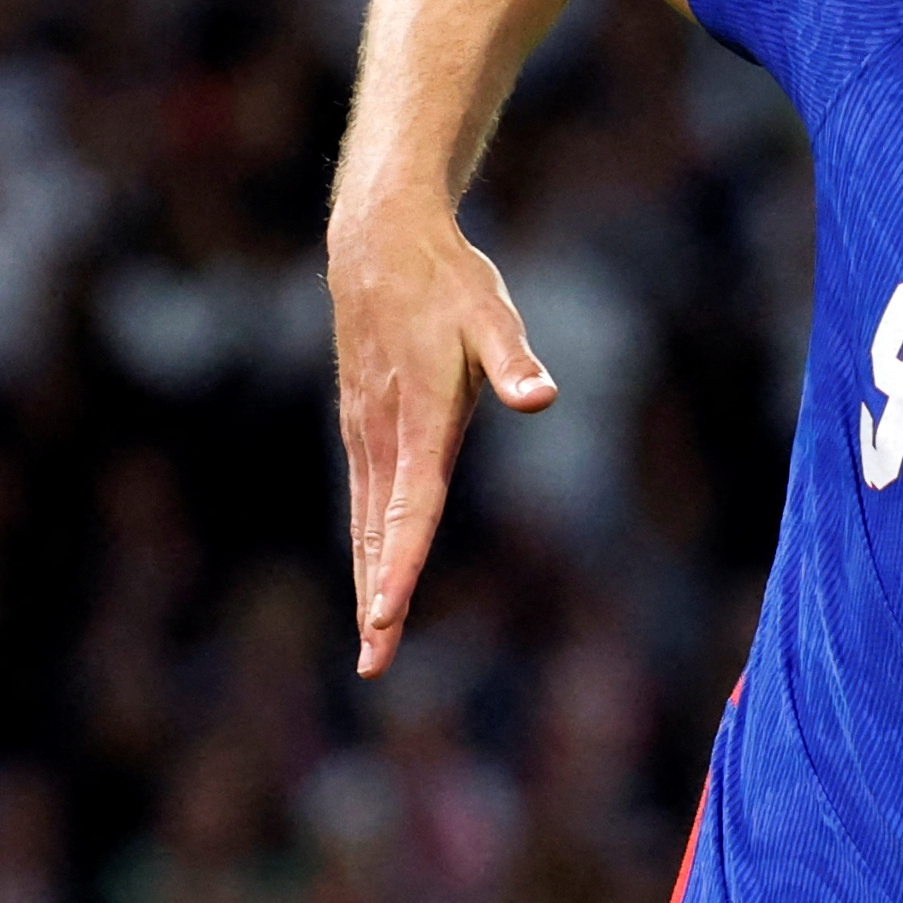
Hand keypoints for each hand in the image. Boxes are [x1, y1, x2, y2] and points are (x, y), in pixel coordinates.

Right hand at [329, 196, 553, 675]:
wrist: (377, 238)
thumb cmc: (448, 279)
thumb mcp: (492, 312)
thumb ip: (515, 360)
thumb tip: (541, 395)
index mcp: (420, 417)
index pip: (410, 507)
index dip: (398, 563)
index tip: (386, 614)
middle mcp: (384, 432)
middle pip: (378, 531)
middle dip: (375, 600)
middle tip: (373, 664)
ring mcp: (366, 430)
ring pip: (364, 520)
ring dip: (365, 582)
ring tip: (371, 641)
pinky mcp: (361, 423)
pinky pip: (363, 497)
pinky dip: (364, 544)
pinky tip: (368, 575)